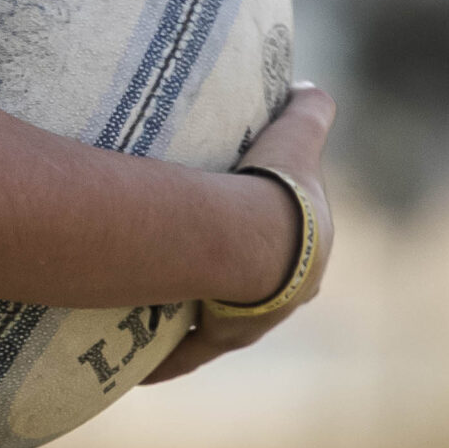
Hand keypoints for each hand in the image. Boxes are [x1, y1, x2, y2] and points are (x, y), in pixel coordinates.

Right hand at [142, 81, 336, 384]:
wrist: (254, 242)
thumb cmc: (274, 188)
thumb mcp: (296, 138)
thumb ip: (309, 112)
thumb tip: (311, 88)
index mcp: (310, 259)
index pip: (292, 250)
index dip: (268, 237)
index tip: (239, 224)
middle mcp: (285, 299)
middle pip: (255, 291)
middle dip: (231, 282)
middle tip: (192, 260)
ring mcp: (249, 323)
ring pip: (217, 322)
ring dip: (192, 314)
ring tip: (154, 300)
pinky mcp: (210, 340)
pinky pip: (180, 353)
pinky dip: (159, 355)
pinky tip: (137, 359)